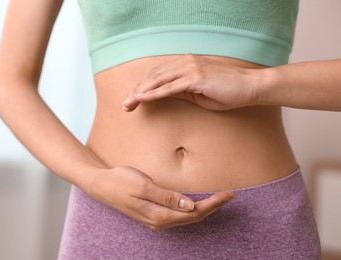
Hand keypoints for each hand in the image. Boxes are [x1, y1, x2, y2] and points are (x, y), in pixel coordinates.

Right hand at [89, 165, 234, 230]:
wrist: (102, 185)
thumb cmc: (121, 181)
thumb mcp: (143, 185)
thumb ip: (167, 197)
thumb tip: (190, 206)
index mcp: (159, 215)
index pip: (194, 213)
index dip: (213, 205)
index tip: (228, 194)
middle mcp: (160, 222)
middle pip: (193, 217)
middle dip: (213, 207)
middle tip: (229, 195)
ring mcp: (156, 220)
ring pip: (187, 218)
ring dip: (204, 209)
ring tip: (219, 199)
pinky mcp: (154, 215)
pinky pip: (178, 215)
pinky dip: (192, 209)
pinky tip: (197, 202)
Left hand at [122, 54, 261, 110]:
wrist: (250, 86)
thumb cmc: (228, 91)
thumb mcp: (199, 93)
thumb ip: (182, 91)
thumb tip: (165, 95)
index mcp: (186, 64)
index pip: (158, 74)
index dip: (143, 86)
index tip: (133, 100)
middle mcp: (185, 63)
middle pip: (153, 75)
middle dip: (136, 90)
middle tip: (125, 105)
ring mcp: (191, 69)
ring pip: (158, 80)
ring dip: (141, 93)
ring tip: (129, 104)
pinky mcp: (196, 78)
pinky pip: (170, 87)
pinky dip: (154, 93)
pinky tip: (142, 99)